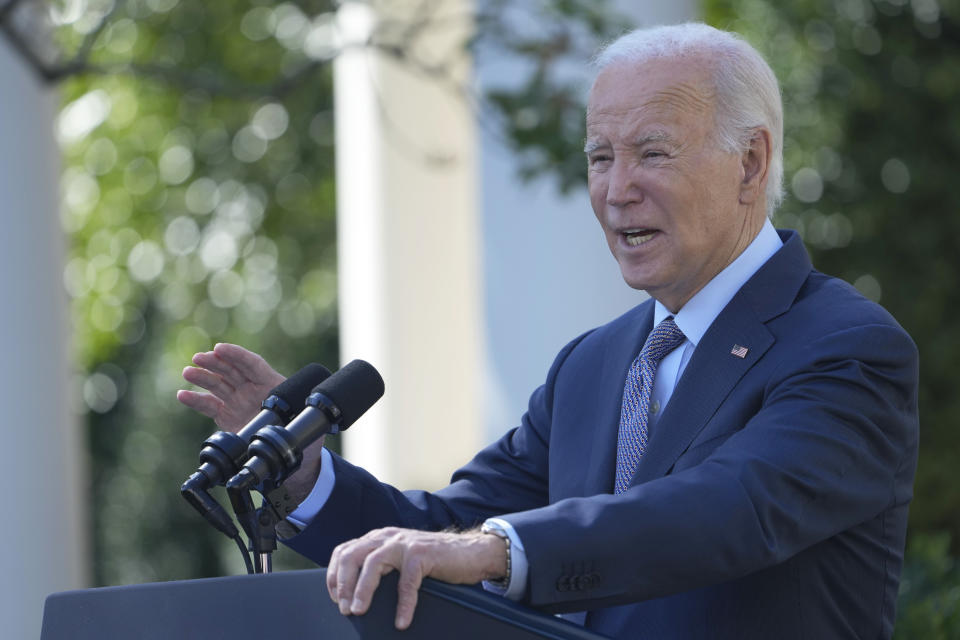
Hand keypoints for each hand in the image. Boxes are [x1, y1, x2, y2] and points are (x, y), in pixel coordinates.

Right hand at [177, 343, 285, 432]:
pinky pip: (209, 405)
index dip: (236, 354)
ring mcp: (237, 400)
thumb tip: (284, 408)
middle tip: (198, 357)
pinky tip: (182, 395)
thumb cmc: (289, 423)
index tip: (220, 348)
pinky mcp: (226, 414)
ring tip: (187, 372)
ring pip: (217, 385)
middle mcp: (250, 388)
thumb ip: (287, 406)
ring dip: (201, 377)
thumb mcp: (292, 411)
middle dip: (215, 363)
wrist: (281, 442)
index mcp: (269, 382)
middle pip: (231, 370)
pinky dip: (196, 400)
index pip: (252, 363)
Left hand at [327, 527, 507, 629]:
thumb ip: (381, 567)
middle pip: (352, 555)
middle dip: (342, 583)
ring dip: (362, 590)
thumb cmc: (435, 561)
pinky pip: (406, 582)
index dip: (334, 576)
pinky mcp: (423, 554)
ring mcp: (405, 543)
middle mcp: (388, 537)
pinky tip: (402, 621)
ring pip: (373, 564)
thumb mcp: (401, 560)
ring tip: (359, 611)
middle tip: (344, 608)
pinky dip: (403, 604)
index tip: (334, 598)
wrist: (472, 552)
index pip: (344, 551)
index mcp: (379, 538)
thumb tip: (355, 596)